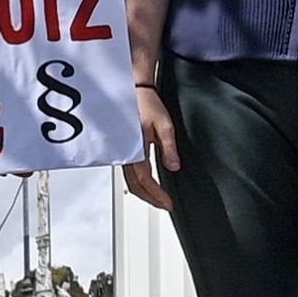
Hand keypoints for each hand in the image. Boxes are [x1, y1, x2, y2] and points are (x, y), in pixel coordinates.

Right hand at [122, 82, 179, 211]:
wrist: (135, 91)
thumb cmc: (148, 104)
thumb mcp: (165, 126)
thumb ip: (169, 149)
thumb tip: (174, 167)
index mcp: (136, 150)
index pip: (146, 181)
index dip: (157, 195)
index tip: (168, 203)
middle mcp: (127, 154)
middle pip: (136, 186)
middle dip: (150, 199)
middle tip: (165, 205)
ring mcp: (124, 153)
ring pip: (130, 181)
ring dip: (144, 193)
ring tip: (158, 198)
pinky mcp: (125, 149)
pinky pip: (129, 173)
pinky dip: (139, 183)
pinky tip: (148, 184)